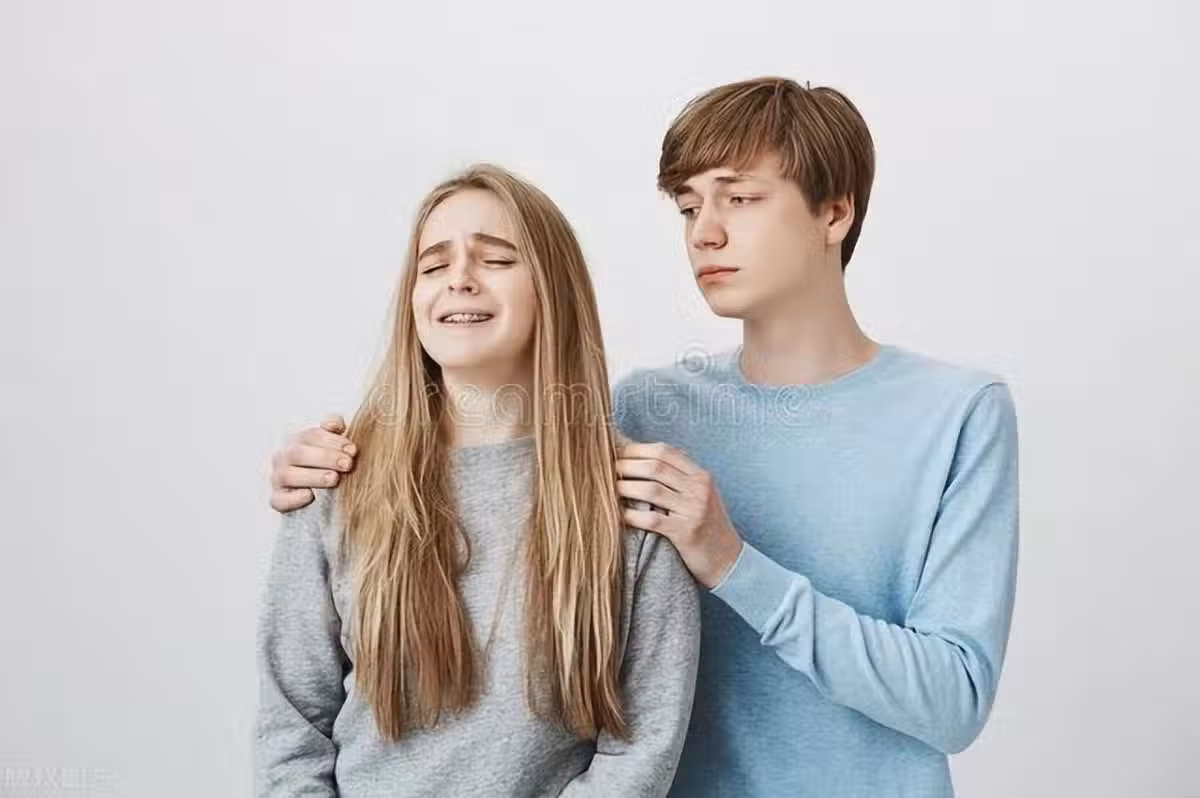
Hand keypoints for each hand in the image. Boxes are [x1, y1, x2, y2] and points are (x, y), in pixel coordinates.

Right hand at [269, 415, 356, 512]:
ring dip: (312, 476)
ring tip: (334, 478)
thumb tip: (338, 424)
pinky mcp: (278, 500)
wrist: (316, 498)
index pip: (312, 435)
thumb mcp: (332, 447)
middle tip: (347, 464)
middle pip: (298, 453)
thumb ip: (334, 432)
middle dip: (325, 457)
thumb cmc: (327, 467)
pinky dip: (293, 498)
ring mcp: (278, 479)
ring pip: (287, 475)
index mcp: (298, 441)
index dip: (332, 440)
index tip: (352, 450)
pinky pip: (279, 500)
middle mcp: (284, 457)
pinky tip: (309, 496)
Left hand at [616, 442, 743, 588]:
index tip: (616, 451)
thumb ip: (679, 478)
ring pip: (651, 489)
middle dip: (627, 464)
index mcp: (701, 475)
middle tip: (606, 468)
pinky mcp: (686, 533)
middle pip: (655, 466)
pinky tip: (620, 514)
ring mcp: (694, 510)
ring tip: (609, 488)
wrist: (730, 561)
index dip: (637, 449)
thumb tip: (644, 460)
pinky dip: (632, 515)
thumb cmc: (708, 527)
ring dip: (625, 487)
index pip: (666, 451)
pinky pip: (652, 519)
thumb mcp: (701, 496)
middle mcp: (699, 489)